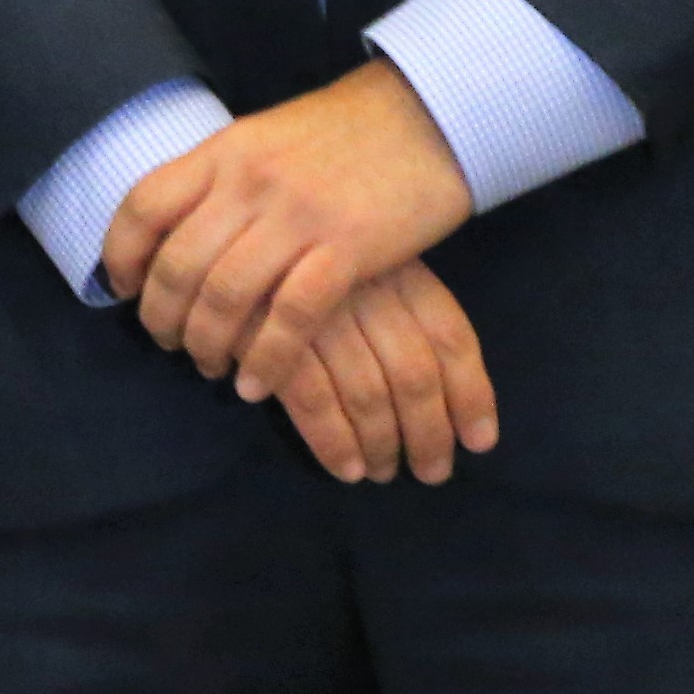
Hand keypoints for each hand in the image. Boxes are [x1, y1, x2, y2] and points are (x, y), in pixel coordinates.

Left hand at [103, 57, 473, 409]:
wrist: (428, 112)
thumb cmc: (344, 132)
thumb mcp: (266, 138)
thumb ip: (224, 179)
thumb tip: (182, 229)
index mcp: (223, 151)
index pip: (145, 206)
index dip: (123, 255)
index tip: (123, 290)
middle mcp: (249, 181)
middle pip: (178, 263)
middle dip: (162, 317)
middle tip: (169, 345)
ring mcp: (297, 214)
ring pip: (225, 295)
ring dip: (207, 344)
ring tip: (210, 367)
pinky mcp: (347, 247)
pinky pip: (291, 315)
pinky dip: (266, 358)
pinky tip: (257, 384)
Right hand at [265, 259, 501, 482]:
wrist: (214, 220)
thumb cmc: (299, 253)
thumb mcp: (364, 264)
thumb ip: (401, 312)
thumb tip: (446, 390)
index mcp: (397, 268)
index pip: (451, 336)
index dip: (472, 395)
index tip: (479, 442)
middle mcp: (364, 287)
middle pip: (414, 374)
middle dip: (429, 434)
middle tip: (431, 473)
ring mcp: (317, 309)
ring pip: (367, 393)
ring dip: (382, 445)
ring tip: (383, 473)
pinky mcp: (269, 331)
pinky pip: (313, 400)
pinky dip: (333, 442)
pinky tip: (345, 468)